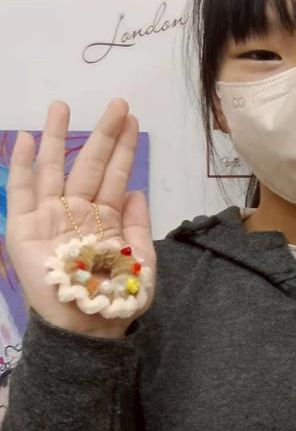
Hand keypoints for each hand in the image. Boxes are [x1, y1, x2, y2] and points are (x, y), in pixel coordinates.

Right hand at [6, 100, 155, 337]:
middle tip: (116, 103)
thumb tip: (138, 190)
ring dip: (57, 138)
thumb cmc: (116, 297)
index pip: (116, 175)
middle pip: (88, 164)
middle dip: (102, 134)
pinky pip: (20, 192)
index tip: (132, 120)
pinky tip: (24, 139)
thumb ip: (138, 224)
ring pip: (54, 169)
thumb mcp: (141, 260)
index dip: (123, 148)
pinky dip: (21, 165)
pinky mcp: (22, 230)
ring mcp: (49, 218)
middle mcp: (76, 212)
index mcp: (106, 218)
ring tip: (62, 107)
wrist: (87, 327)